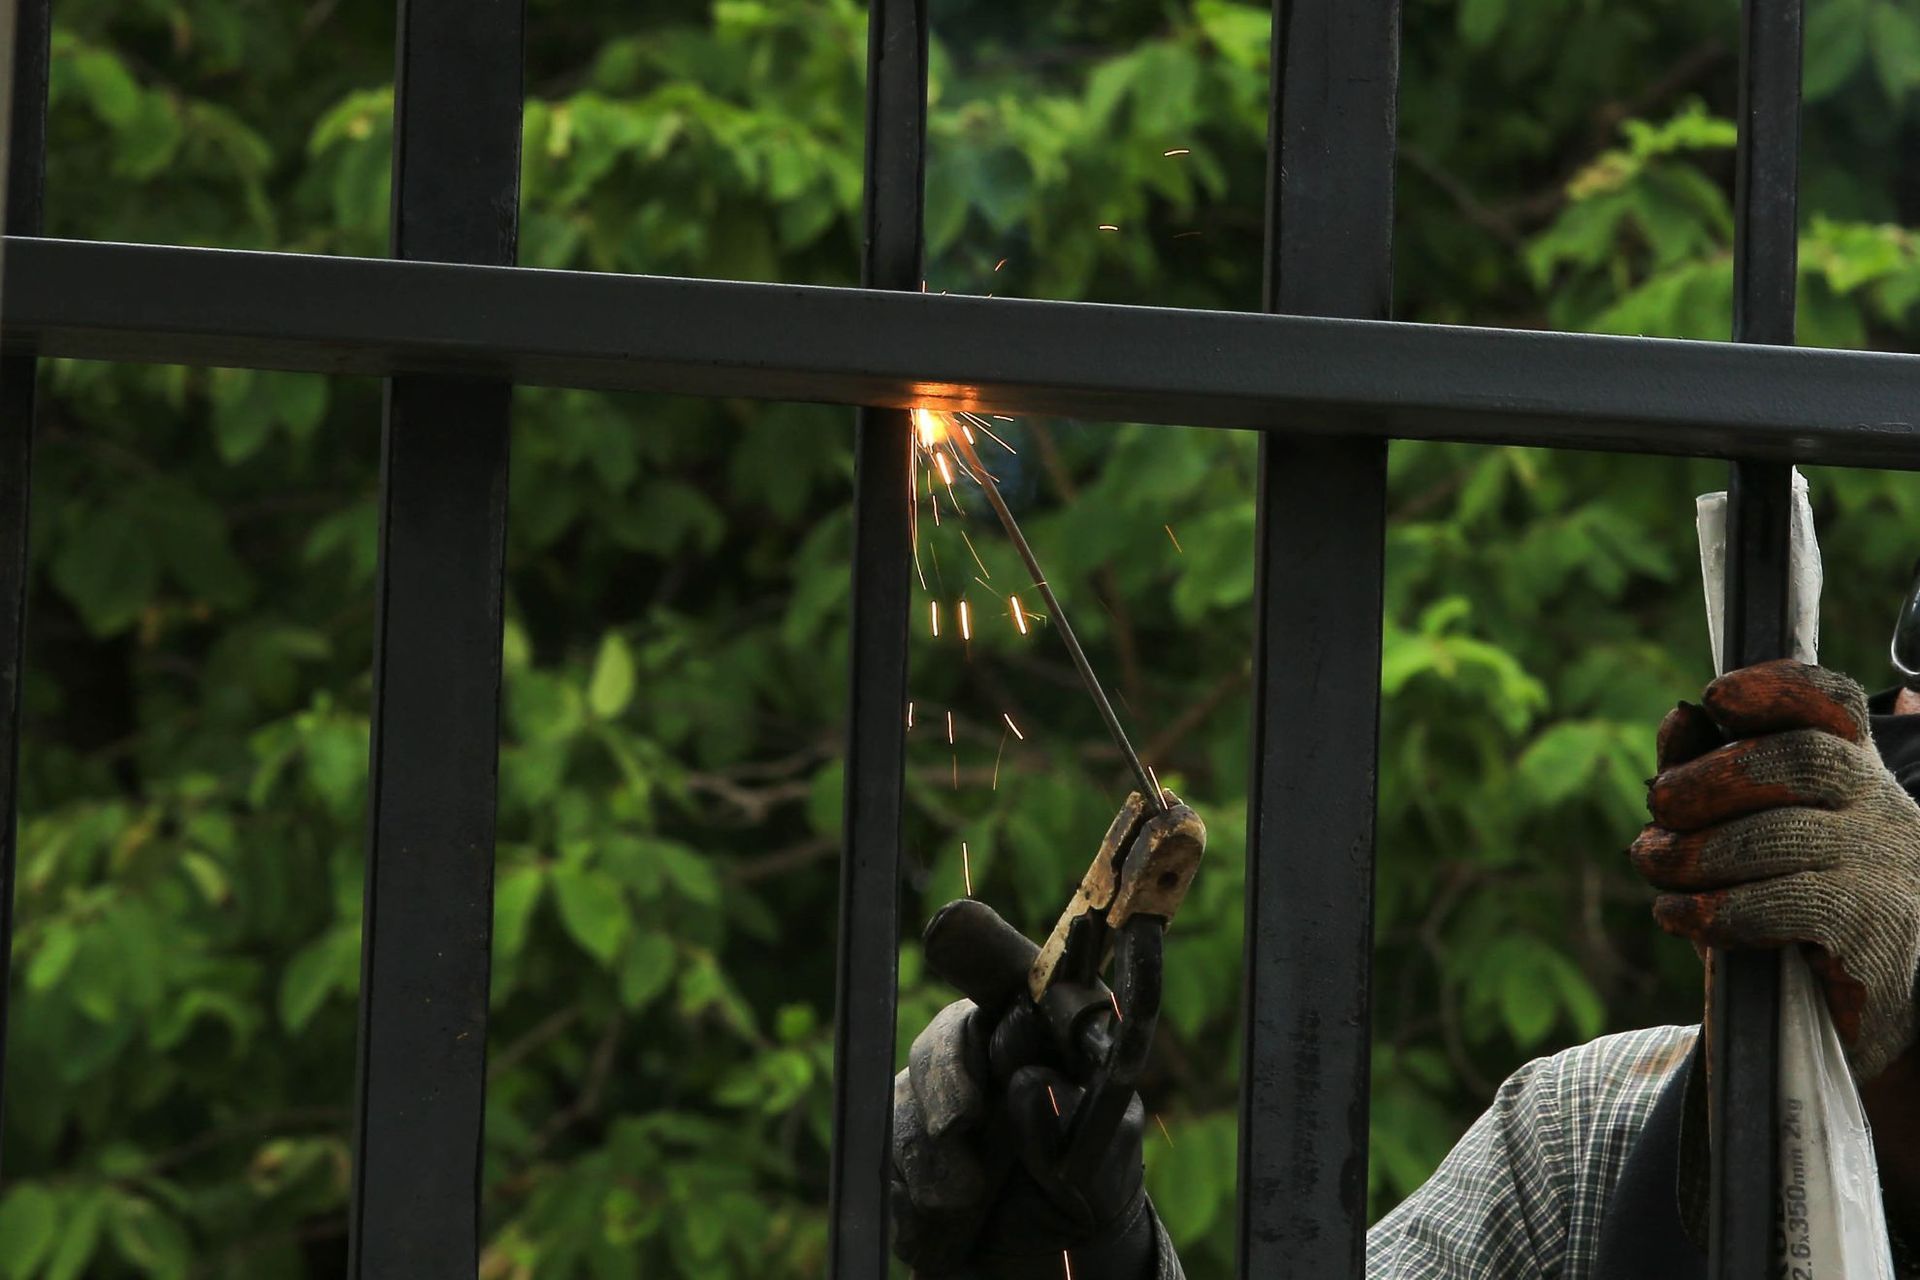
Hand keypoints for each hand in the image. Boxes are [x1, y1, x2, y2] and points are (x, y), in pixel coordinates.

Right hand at [890, 901, 1159, 1278]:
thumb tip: (1032, 1081)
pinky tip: (948, 1217)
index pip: (1018, 979)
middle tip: (963, 1122)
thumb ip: (1075, 1123)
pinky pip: (889, 1146)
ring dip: (935, 1152)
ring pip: (911, 1091)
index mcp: (1050, 1038)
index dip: (985, 950)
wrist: (1045, 1267)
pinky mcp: (909, 1137)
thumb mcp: (1104, 1167)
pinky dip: (915, 1188)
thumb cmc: (1089, 1195)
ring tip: (969, 1198)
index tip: (951, 931)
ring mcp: (946, 1092)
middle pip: (949, 1031)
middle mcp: (994, 1053)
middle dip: (949, 1073)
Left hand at [1631, 660, 1919, 1079]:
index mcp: (1856, 775)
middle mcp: (1883, 811)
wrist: (1866, 1019)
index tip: (1715, 697)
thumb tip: (1678, 719)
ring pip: (1784, 832)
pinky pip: (1786, 903)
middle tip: (1659, 807)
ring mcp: (1888, 870)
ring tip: (1654, 865)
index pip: (1836, 706)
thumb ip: (1712, 774)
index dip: (1779, 688)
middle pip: (1803, 759)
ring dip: (1697, 849)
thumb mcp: (1748, 837)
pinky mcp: (1875, 932)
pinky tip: (1680, 917)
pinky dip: (1717, 907)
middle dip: (1711, 777)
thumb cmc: (1792, 915)